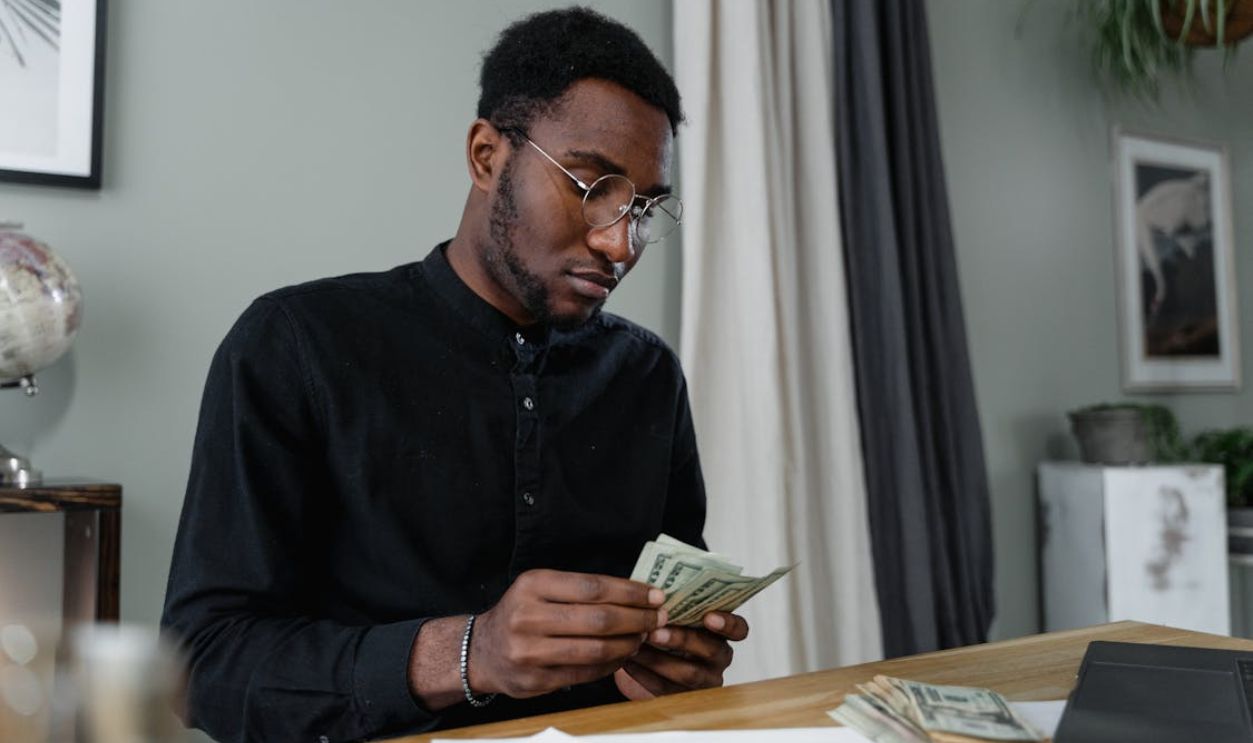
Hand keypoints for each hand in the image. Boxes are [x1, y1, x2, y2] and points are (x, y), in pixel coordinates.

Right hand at [470, 569, 667, 698]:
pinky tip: (623, 655)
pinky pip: (585, 674)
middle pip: (598, 619)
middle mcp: (528, 617)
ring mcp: (529, 652)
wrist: (481, 651)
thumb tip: (636, 592)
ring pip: (595, 649)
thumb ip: (580, 589)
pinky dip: (611, 665)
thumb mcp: (539, 588)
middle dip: (637, 618)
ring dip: (628, 644)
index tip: (655, 595)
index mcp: (532, 585)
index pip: (593, 587)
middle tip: (659, 617)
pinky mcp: (535, 680)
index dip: (630, 592)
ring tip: (644, 637)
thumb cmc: (521, 613)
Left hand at [613, 611, 748, 699]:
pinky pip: (666, 689)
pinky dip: (645, 675)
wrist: (648, 660)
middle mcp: (719, 657)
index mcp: (722, 633)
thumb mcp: (674, 615)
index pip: (739, 629)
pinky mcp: (682, 697)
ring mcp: (704, 680)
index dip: (727, 624)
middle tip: (656, 631)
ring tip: (637, 645)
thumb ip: (673, 604)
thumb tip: (654, 590)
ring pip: (689, 673)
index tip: (709, 616)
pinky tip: (629, 662)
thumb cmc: (665, 628)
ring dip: (660, 658)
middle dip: (682, 640)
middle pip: (711, 650)